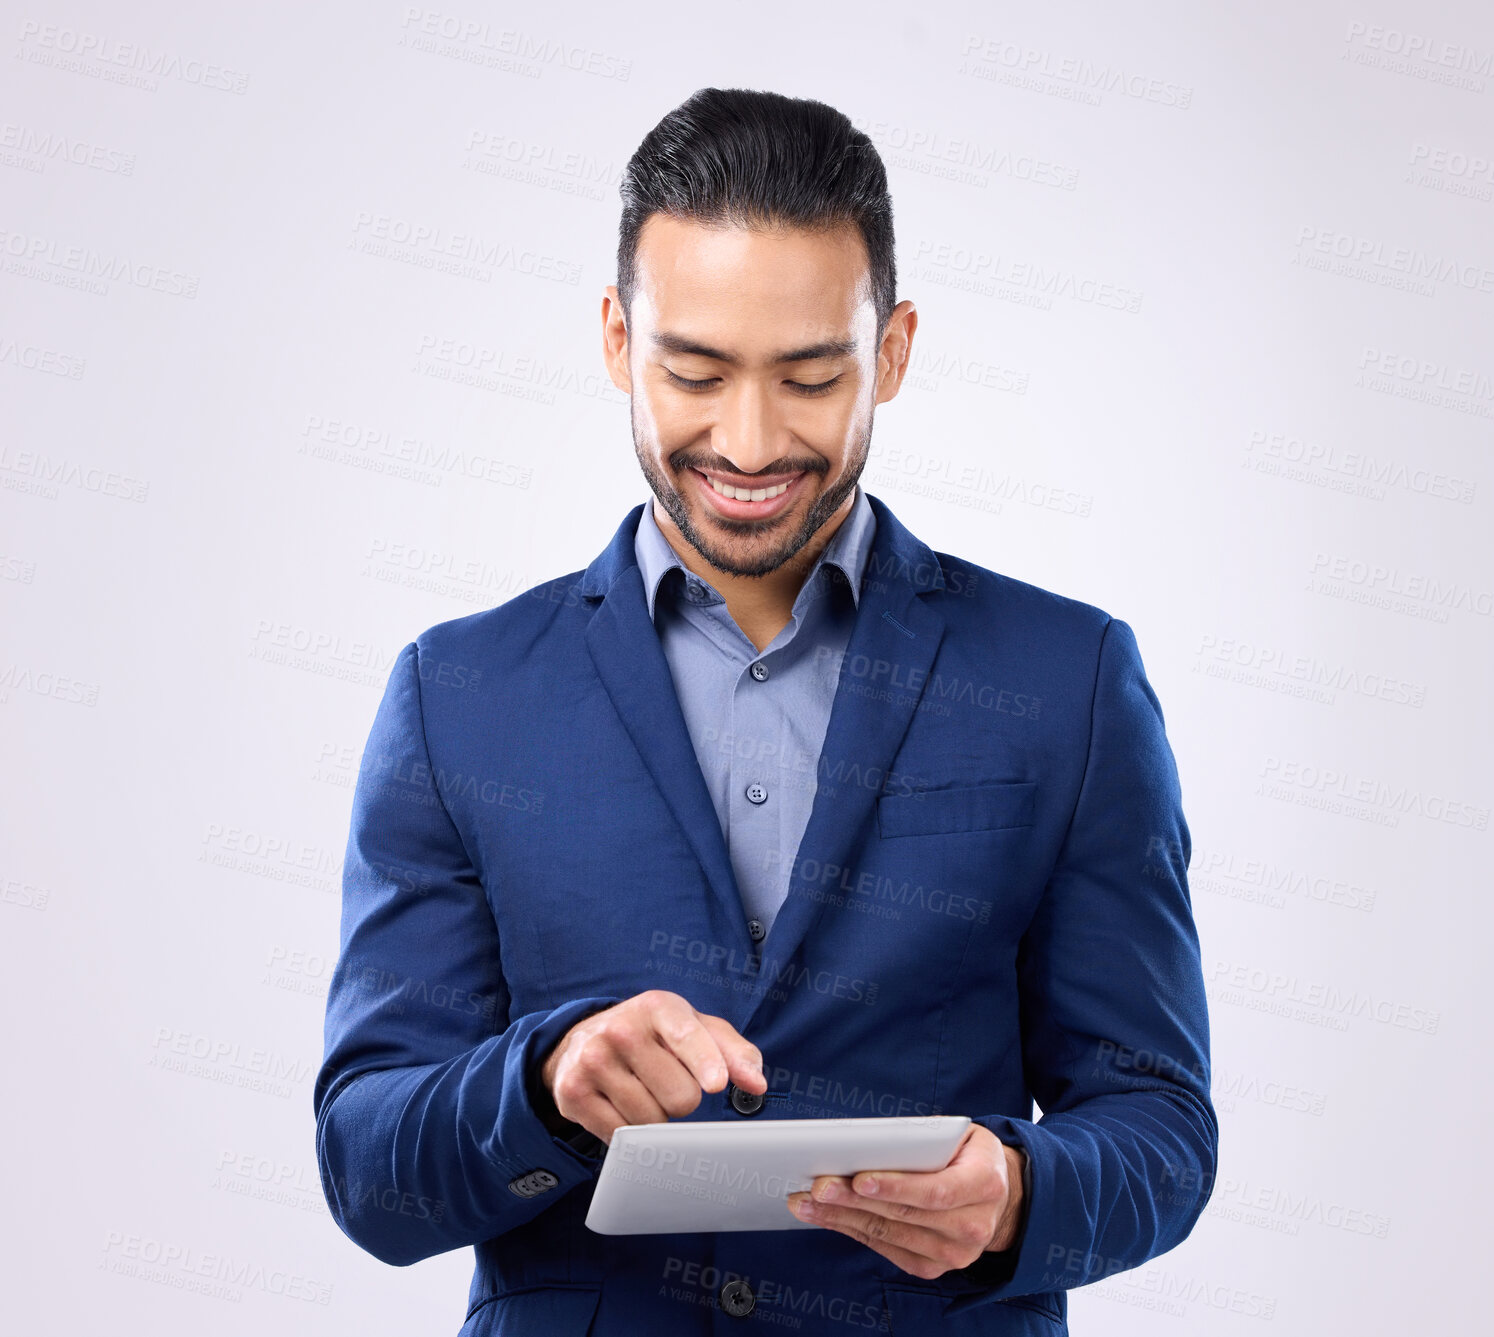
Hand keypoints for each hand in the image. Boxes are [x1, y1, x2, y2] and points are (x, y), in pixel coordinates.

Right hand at [537, 990, 766, 1145]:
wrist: (584, 1040)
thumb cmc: (655, 1035)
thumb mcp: (695, 1028)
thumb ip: (733, 1052)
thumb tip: (756, 1084)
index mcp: (657, 1007)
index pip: (685, 1036)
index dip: (704, 1061)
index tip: (716, 1084)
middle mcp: (620, 1029)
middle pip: (679, 1095)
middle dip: (682, 1099)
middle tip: (666, 1081)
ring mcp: (592, 1061)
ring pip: (650, 1121)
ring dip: (656, 1117)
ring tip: (643, 1091)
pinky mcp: (573, 1094)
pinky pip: (620, 1137)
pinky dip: (630, 1132)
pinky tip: (622, 1106)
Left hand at [785, 1123, 1024, 1279]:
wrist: (1000, 1198)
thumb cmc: (970, 1156)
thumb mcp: (961, 1135)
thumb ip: (926, 1139)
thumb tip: (870, 1142)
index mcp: (984, 1184)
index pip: (935, 1190)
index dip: (895, 1186)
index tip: (858, 1178)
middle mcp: (973, 1226)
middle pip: (904, 1215)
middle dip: (854, 1201)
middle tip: (817, 1186)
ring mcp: (954, 1254)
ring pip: (888, 1234)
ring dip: (842, 1218)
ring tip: (808, 1202)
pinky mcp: (933, 1268)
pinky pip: (886, 1249)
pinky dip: (853, 1231)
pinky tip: (827, 1217)